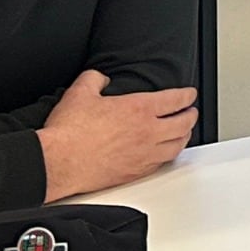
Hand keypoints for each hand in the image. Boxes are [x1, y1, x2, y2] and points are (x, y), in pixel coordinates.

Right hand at [37, 70, 196, 200]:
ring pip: (176, 146)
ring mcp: (143, 155)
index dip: (187, 95)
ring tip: (184, 133)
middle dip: (191, 115)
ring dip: (184, 137)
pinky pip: (161, 163)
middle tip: (191, 112)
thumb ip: (95, 79)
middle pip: (183, 123)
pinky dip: (168, 156)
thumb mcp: (81, 92)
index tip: (189, 94)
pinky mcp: (134, 172)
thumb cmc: (69, 132)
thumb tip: (101, 78)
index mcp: (138, 109)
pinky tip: (164, 154)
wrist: (58, 163)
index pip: (175, 99)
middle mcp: (147, 132)